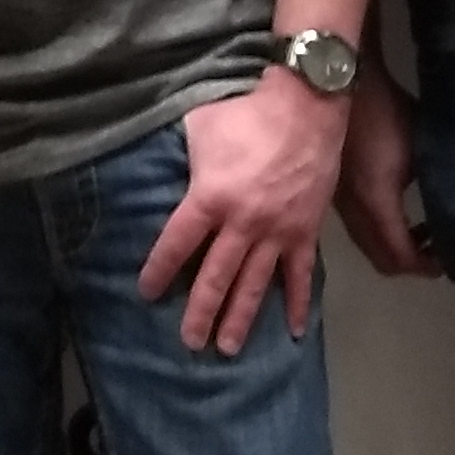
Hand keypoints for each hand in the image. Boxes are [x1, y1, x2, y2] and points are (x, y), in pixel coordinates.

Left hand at [136, 72, 345, 356]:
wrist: (307, 106)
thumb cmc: (246, 113)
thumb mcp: (199, 128)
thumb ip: (183, 158)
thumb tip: (164, 168)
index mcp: (210, 199)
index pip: (177, 244)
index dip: (160, 270)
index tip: (147, 293)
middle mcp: (242, 224)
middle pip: (216, 276)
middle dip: (201, 312)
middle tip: (189, 343)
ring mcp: (277, 232)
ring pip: (255, 284)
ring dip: (241, 319)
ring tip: (228, 349)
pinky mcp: (306, 232)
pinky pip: (301, 275)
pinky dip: (296, 304)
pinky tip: (291, 332)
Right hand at [334, 48, 444, 282]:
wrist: (341, 86)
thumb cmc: (386, 112)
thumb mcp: (422, 148)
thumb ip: (437, 184)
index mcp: (377, 203)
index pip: (402, 257)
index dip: (428, 265)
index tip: (451, 255)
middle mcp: (353, 211)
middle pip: (382, 261)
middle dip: (412, 263)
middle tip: (438, 248)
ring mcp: (339, 203)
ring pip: (367, 246)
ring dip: (394, 247)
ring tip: (422, 230)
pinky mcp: (334, 193)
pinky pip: (359, 229)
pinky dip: (380, 233)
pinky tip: (398, 211)